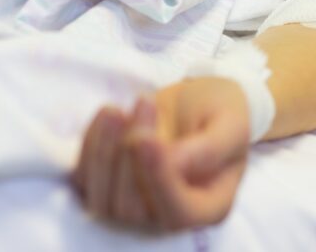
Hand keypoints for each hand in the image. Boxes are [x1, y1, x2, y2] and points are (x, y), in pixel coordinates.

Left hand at [72, 77, 250, 230]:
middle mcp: (170, 214)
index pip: (179, 214)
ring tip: (120, 110)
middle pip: (134, 210)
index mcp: (210, 206)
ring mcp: (135, 205)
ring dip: (104, 153)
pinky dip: (89, 146)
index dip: (159, 182)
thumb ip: (208, 149)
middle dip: (129, 158)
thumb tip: (169, 162)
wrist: (199, 101)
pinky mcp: (107, 186)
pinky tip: (109, 112)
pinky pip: (84, 180)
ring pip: (103, 201)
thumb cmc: (221, 112)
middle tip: (145, 104)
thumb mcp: (230, 123)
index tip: (147, 140)